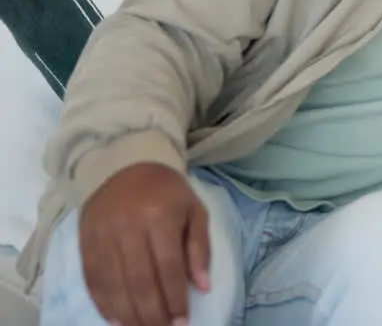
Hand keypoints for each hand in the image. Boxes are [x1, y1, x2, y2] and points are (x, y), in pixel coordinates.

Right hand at [79, 163, 210, 325]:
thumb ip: (200, 248)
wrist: (124, 165)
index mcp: (160, 218)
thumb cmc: (167, 191)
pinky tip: (116, 319)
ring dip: (128, 313)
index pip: (168, 267)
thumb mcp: (194, 210)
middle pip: (139, 281)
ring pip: (114, 284)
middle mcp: (128, 228)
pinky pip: (92, 279)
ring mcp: (103, 236)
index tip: (182, 321)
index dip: (174, 298)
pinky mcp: (85, 241)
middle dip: (152, 313)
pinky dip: (103, 303)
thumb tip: (202, 287)